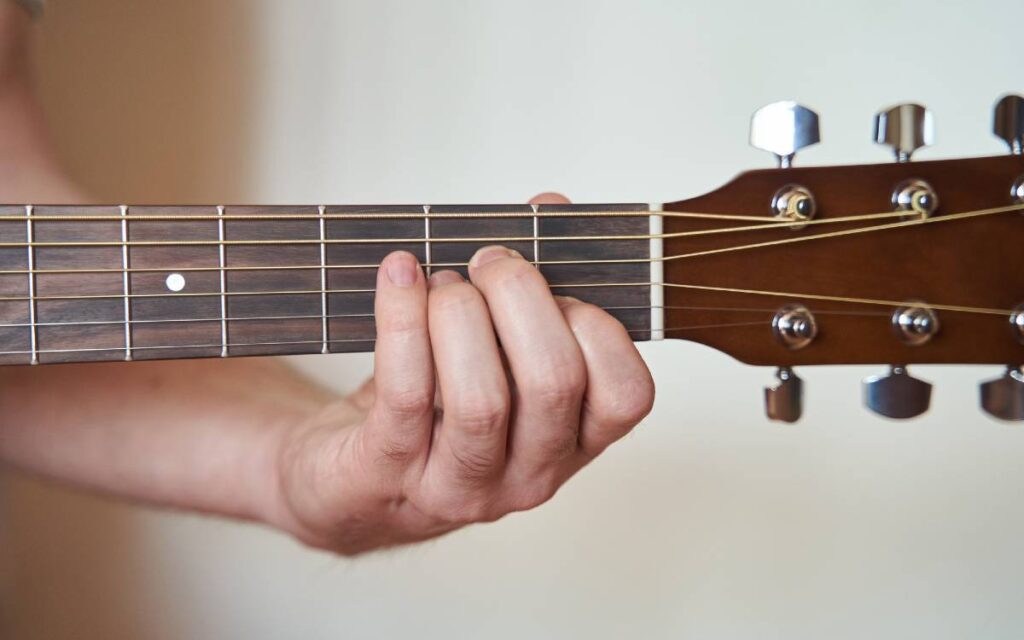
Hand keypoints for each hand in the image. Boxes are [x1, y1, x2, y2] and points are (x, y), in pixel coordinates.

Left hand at [270, 195, 654, 553]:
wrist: (350, 478)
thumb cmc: (435, 404)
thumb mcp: (496, 347)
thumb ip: (534, 281)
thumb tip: (549, 208)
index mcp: (572, 443)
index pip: (626, 395)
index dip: (596, 323)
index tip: (553, 283)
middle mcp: (530, 476)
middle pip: (553, 382)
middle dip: (519, 295)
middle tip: (488, 262)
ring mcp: (462, 485)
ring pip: (480, 399)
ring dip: (459, 313)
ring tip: (442, 281)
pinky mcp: (392, 473)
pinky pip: (406, 392)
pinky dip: (402, 316)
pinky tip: (400, 275)